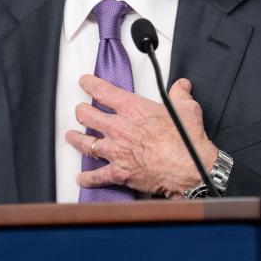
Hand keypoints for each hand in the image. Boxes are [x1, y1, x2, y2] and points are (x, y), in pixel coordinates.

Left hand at [65, 74, 218, 197]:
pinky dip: (87, 178)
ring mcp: (116, 151)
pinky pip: (96, 176)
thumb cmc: (187, 140)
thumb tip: (182, 86)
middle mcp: (119, 128)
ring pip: (85, 143)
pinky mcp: (118, 172)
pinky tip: (81, 178)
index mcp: (133, 108)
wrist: (189, 168)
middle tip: (81, 111)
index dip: (90, 84)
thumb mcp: (186, 108)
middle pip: (87, 115)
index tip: (84, 82)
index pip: (103, 91)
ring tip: (71, 136)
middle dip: (81, 112)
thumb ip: (180, 94)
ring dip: (76, 139)